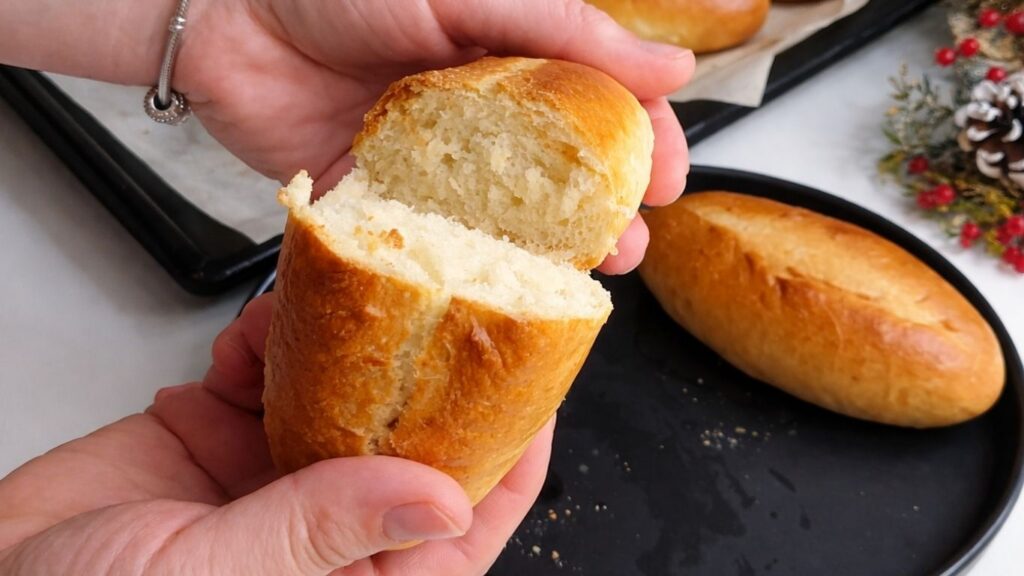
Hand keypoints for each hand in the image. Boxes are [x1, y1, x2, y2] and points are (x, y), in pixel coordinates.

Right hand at [0, 294, 553, 574]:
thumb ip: (325, 532)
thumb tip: (438, 501)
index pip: (463, 522)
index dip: (511, 453)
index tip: (536, 384)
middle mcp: (324, 530)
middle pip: (407, 439)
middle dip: (422, 369)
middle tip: (444, 300)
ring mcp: (271, 479)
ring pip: (338, 393)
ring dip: (338, 342)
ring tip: (337, 300)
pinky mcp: (218, 438)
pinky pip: (265, 375)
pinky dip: (266, 341)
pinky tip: (261, 327)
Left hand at [175, 0, 693, 273]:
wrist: (227, 25)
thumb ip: (568, 30)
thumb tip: (670, 65)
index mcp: (511, 59)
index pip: (602, 104)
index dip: (643, 143)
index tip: (667, 180)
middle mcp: (480, 117)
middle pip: (563, 174)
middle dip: (605, 212)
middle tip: (626, 244)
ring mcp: (435, 165)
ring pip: (509, 219)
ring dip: (550, 251)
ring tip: (581, 273)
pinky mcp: (387, 203)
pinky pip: (438, 243)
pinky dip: (470, 267)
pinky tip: (495, 283)